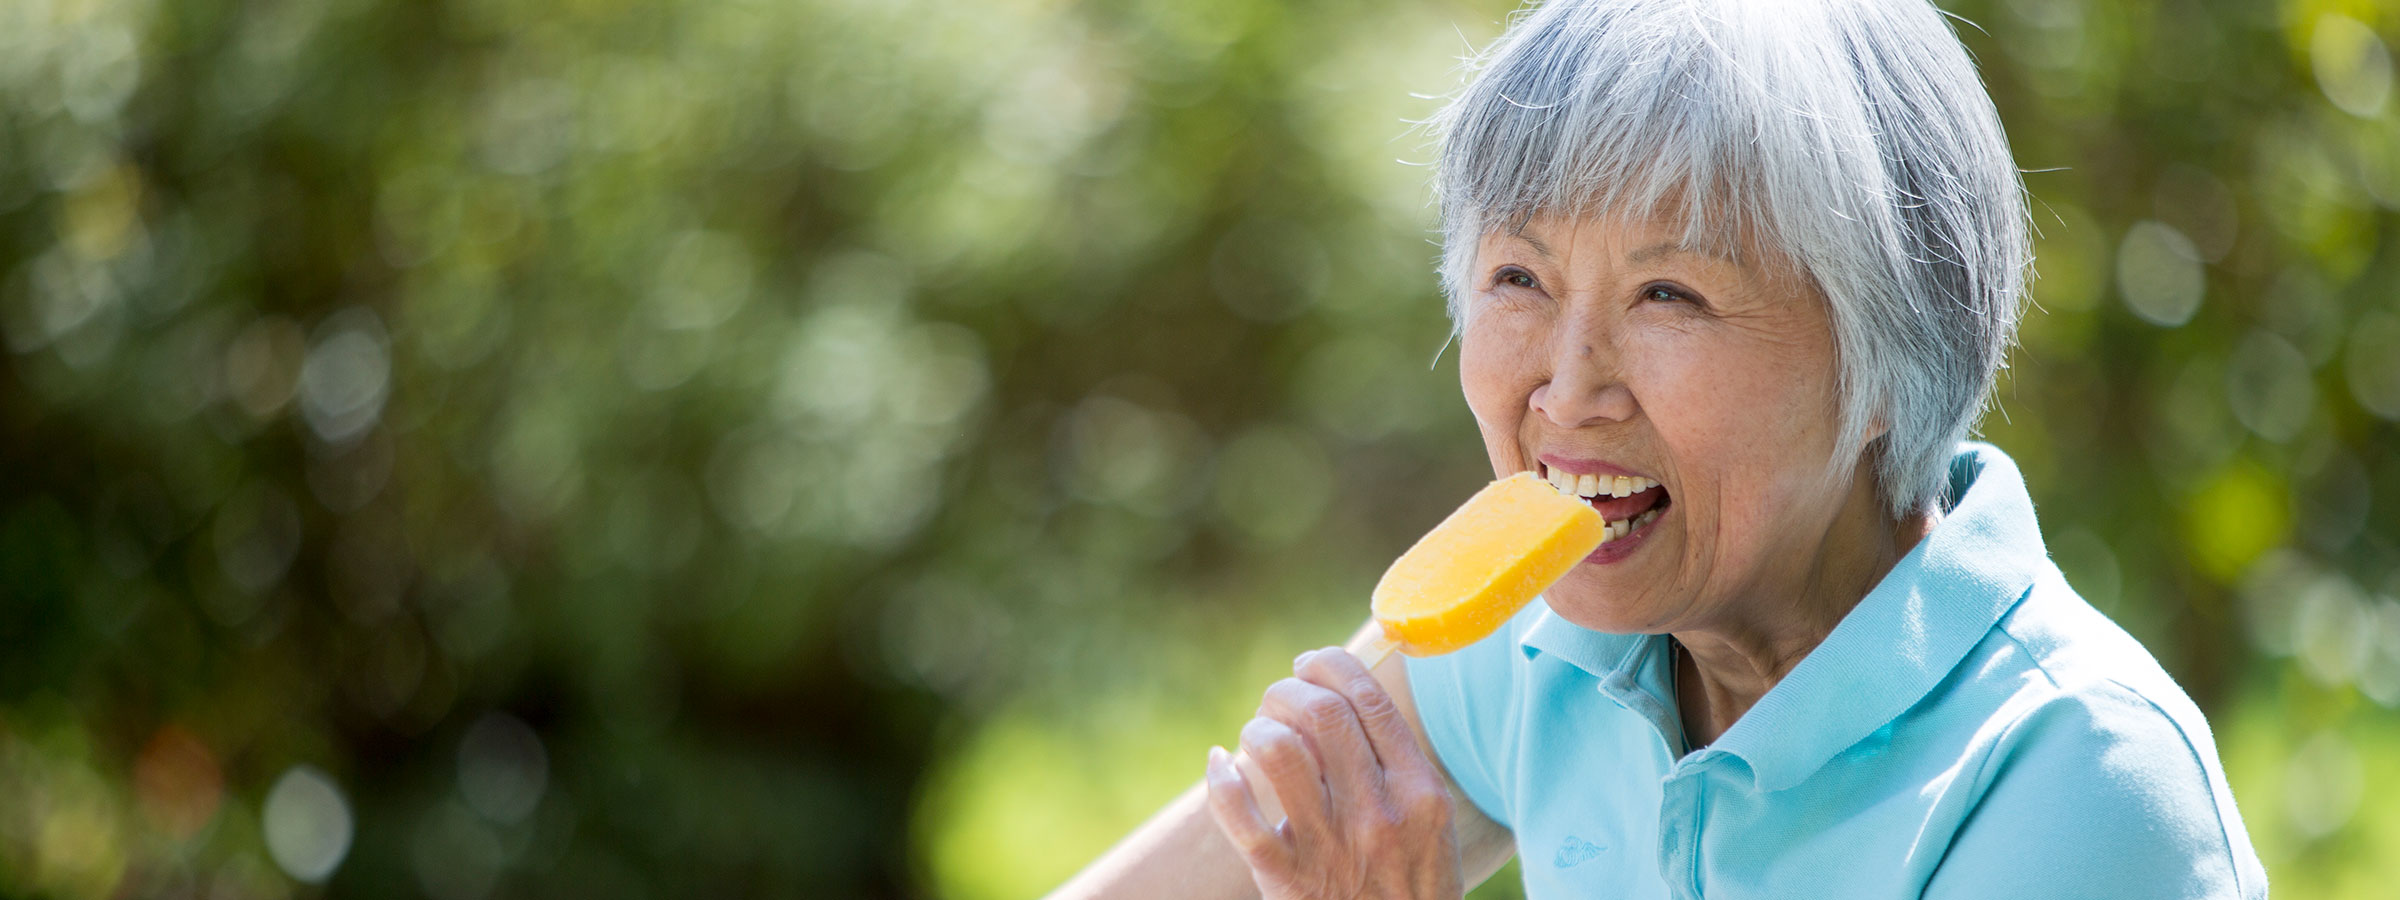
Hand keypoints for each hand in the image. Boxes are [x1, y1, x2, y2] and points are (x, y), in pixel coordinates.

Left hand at [1204, 647, 1460, 899]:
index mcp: (1419, 791)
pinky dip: (1220, 778)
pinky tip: (1219, 766)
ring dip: (1256, 729)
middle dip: (1287, 690)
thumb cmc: (1409, 884)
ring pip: (1277, 751)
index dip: (1330, 665)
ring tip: (1256, 737)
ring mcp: (1331, 848)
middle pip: (1320, 713)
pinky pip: (1238, 812)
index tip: (1310, 663)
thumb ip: (1395, 762)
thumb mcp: (1429, 822)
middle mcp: (1378, 813)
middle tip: (1277, 700)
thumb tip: (1339, 691)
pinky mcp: (1287, 879)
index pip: (1370, 699)